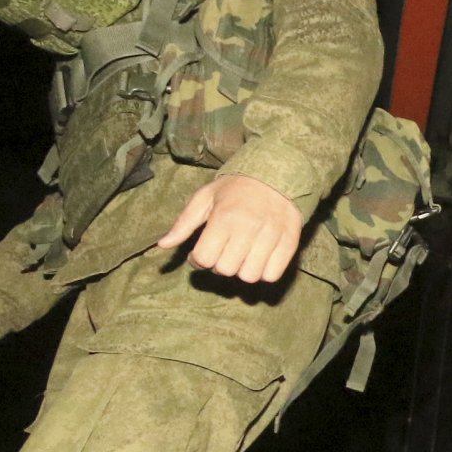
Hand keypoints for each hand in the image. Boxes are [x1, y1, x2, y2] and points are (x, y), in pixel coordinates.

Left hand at [160, 174, 303, 283]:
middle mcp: (248, 227)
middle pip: (226, 270)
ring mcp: (271, 236)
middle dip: (219, 265)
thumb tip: (162, 245)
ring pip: (249, 276)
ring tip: (241, 257)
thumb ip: (183, 223)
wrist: (277, 175)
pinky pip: (272, 275)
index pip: (204, 258)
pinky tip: (259, 259)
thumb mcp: (204, 198)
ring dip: (241, 271)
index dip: (198, 260)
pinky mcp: (289, 242)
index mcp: (224, 217)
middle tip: (222, 252)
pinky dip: (263, 272)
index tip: (201, 253)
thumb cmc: (235, 189)